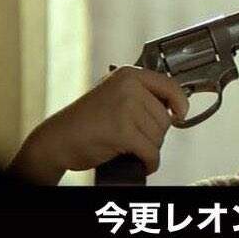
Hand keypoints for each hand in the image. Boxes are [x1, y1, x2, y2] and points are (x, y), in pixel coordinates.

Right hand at [7, 66, 189, 184]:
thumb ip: (142, 94)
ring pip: (159, 137)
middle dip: (155, 134)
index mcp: (128, 74)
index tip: (180, 114)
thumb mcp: (114, 94)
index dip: (180, 103)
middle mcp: (128, 86)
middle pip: (165, 118)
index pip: (170, 85)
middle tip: (135, 137)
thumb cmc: (86, 120)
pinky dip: (148, 162)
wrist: (58, 138)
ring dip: (149, 148)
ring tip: (130, 146)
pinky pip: (151, 152)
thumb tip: (176, 104)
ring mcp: (125, 108)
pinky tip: (139, 162)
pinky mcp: (122, 131)